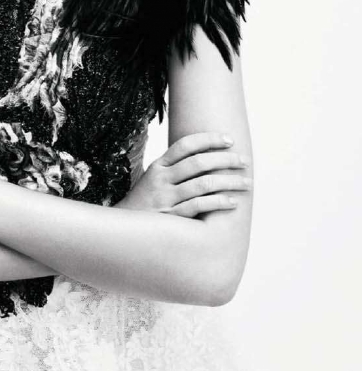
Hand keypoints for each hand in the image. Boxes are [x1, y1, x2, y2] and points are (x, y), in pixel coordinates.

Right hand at [118, 132, 251, 217]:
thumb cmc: (145, 204)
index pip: (185, 145)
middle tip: (244, 161)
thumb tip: (207, 157)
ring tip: (246, 183)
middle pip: (199, 162)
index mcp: (158, 166)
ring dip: (229, 182)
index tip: (229, 140)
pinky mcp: (172, 217)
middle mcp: (161, 179)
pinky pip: (200, 206)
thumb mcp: (153, 180)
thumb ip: (174, 169)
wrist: (123, 230)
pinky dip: (219, 202)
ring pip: (204, 184)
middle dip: (226, 160)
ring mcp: (166, 198)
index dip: (209, 140)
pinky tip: (232, 202)